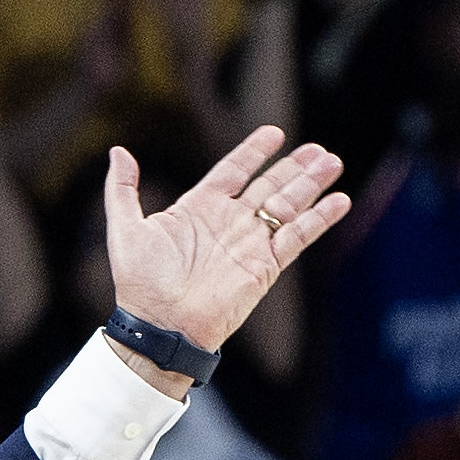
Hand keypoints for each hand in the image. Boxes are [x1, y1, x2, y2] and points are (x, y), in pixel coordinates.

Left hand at [101, 124, 350, 359]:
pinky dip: (319, 219)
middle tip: (319, 149)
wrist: (160, 326)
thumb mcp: (125, 229)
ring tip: (332, 162)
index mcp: (199, 208)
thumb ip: (122, 189)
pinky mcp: (265, 266)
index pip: (234, 170)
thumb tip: (119, 151)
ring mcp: (249, 244)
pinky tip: (340, 200)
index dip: (254, 151)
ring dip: (311, 184)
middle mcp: (229, 223)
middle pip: (270, 185)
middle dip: (295, 167)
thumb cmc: (139, 284)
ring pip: (288, 206)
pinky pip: (298, 237)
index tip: (274, 133)